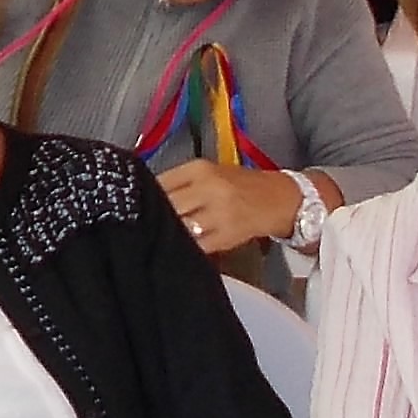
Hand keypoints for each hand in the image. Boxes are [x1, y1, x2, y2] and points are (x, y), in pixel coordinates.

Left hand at [158, 158, 308, 255]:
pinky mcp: (228, 235)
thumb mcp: (210, 173)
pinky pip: (197, 245)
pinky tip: (182, 248)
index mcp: (199, 168)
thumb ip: (179, 182)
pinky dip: (186, 248)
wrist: (280, 199)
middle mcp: (209, 187)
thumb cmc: (240, 186)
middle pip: (167, 206)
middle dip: (154, 217)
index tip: (136, 207)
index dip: (145, 197)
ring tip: (162, 238)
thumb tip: (145, 197)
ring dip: (169, 234)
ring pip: (180, 227)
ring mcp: (219, 212)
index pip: (160, 182)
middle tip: (145, 226)